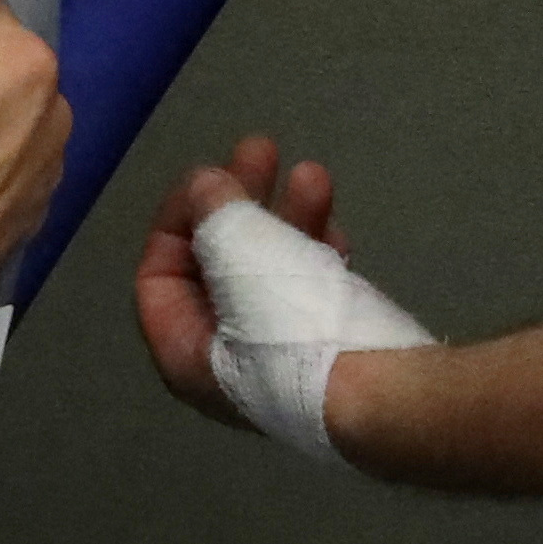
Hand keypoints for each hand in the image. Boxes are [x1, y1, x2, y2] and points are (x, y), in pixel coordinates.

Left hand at [133, 135, 344, 425]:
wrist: (383, 394)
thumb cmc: (290, 323)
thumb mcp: (240, 252)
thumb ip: (217, 212)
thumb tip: (207, 186)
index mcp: (183, 352)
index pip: (159, 277)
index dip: (178, 219)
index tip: (209, 176)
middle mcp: (224, 363)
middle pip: (216, 265)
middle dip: (240, 204)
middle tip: (261, 149)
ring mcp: (279, 359)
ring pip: (269, 271)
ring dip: (286, 217)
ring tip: (313, 173)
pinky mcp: (327, 353)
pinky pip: (309, 290)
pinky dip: (316, 252)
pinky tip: (337, 227)